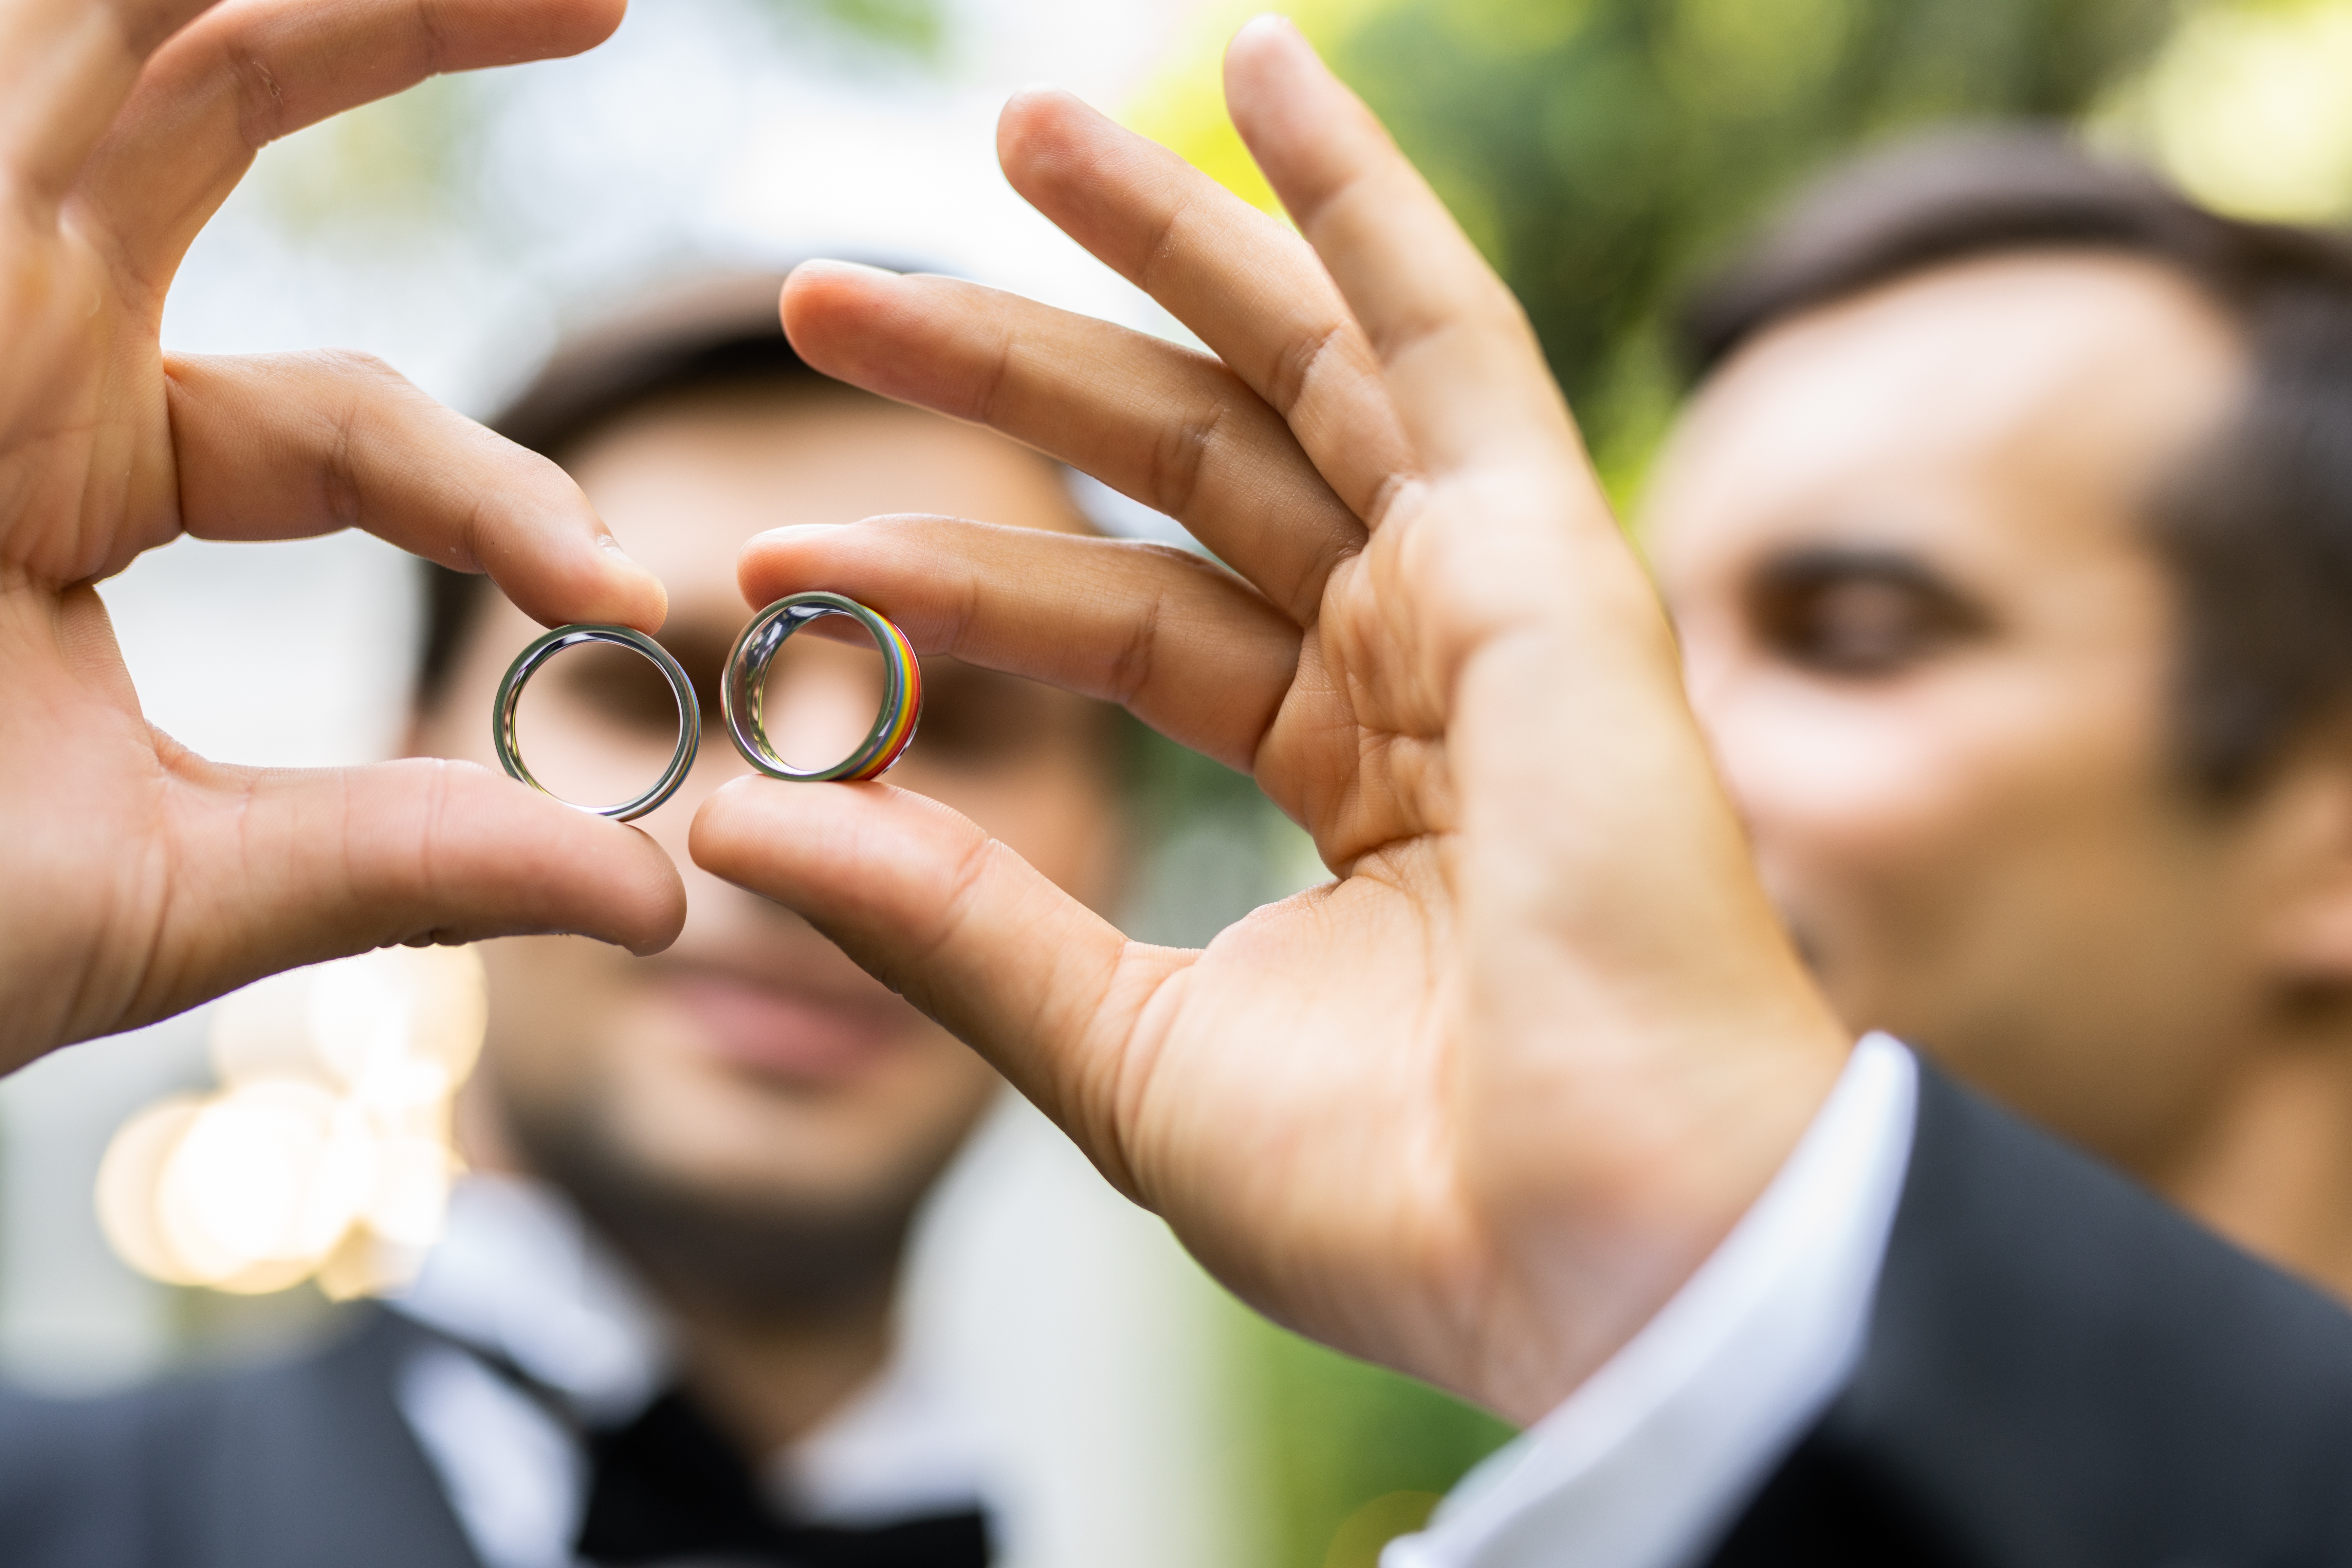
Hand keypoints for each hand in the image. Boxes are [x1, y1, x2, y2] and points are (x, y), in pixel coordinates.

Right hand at [0, 0, 685, 1069]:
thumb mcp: (181, 884)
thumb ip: (413, 861)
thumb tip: (658, 901)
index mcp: (74, 465)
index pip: (351, 429)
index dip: (497, 501)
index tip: (617, 590)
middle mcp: (7, 333)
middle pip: (227, 123)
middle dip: (397, 30)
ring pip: (119, 31)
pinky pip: (39, 42)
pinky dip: (139, 3)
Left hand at [692, 18, 1849, 1418]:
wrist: (1601, 1255)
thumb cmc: (1400, 1190)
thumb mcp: (1121, 1049)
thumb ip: (954, 921)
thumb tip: (741, 822)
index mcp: (1347, 771)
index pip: (1120, 620)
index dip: (947, 570)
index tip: (771, 556)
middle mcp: (1415, 660)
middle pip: (1184, 464)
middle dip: (1008, 362)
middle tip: (823, 290)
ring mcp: (1487, 596)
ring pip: (1297, 367)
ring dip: (1163, 235)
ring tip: (1008, 127)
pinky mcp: (1544, 557)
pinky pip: (1443, 334)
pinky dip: (1360, 198)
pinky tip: (1267, 74)